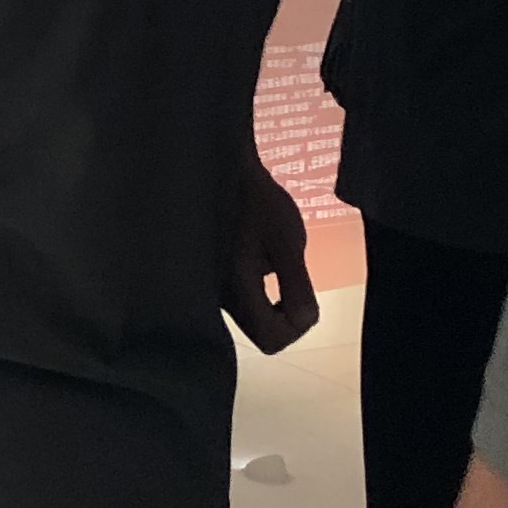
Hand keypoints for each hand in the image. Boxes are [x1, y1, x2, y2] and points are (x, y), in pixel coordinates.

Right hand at [224, 157, 321, 355]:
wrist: (216, 167)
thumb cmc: (256, 200)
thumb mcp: (288, 240)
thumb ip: (296, 286)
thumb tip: (304, 323)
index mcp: (236, 290)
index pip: (271, 340)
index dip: (295, 325)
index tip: (298, 288)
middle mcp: (214, 297)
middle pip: (257, 330)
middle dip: (279, 309)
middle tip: (284, 270)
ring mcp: (205, 288)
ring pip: (247, 312)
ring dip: (264, 294)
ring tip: (265, 251)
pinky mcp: (204, 275)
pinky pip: (235, 295)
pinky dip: (249, 283)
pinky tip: (250, 249)